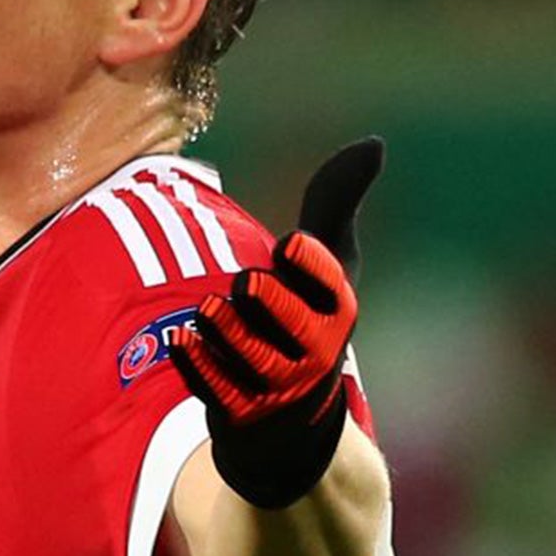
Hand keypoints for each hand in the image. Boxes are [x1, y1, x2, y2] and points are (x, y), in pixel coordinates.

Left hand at [173, 138, 382, 508]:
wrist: (289, 412)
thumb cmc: (308, 315)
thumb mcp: (330, 262)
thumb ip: (337, 203)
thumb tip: (374, 142)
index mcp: (339, 309)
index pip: (329, 282)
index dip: (308, 265)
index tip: (289, 245)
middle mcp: (316, 352)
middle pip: (282, 317)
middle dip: (262, 297)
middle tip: (249, 285)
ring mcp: (278, 387)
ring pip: (247, 354)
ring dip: (225, 329)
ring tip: (211, 309)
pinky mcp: (241, 413)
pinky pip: (214, 387)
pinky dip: (197, 362)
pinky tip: (181, 339)